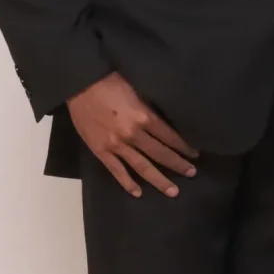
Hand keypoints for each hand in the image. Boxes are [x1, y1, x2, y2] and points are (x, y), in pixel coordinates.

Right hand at [67, 72, 198, 197]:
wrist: (79, 84)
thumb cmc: (109, 81)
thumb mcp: (137, 89)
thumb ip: (150, 108)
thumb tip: (165, 120)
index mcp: (144, 116)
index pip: (170, 137)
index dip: (184, 147)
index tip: (194, 155)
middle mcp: (133, 134)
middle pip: (160, 154)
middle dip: (178, 165)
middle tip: (191, 173)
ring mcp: (117, 145)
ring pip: (142, 167)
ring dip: (159, 180)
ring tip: (173, 191)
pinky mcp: (101, 151)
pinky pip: (117, 171)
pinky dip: (127, 183)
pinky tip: (138, 193)